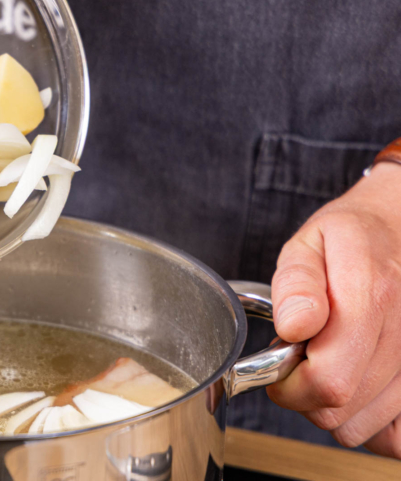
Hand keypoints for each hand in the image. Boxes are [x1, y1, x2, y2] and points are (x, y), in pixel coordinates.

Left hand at [267, 162, 400, 457]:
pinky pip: (394, 436)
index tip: (279, 364)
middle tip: (299, 361)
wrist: (399, 232)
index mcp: (371, 294)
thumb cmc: (351, 241)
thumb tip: (294, 327)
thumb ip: (296, 284)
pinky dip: (370, 422)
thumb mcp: (308, 244)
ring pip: (364, 429)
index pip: (329, 380)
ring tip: (329, 365)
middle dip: (304, 396)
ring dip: (334, 409)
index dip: (289, 385)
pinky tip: (356, 386)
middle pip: (341, 409)